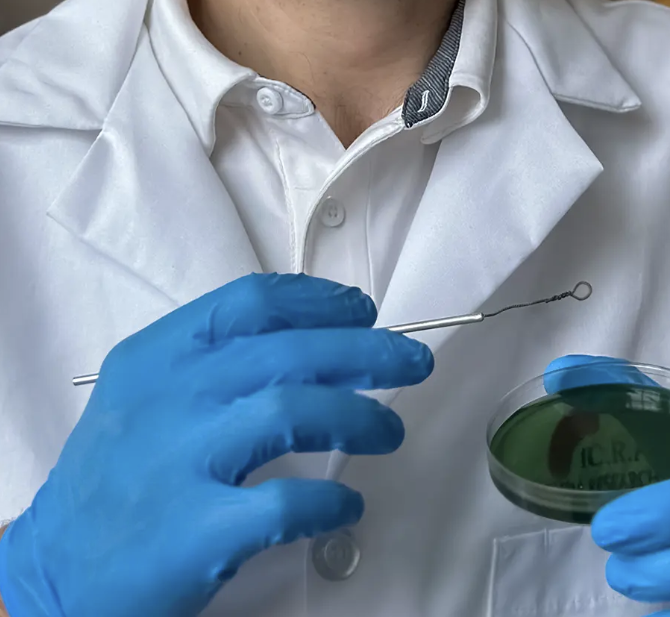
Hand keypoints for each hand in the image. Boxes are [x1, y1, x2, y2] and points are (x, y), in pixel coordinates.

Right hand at [0, 273, 432, 616]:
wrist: (53, 575)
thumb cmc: (117, 475)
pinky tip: (347, 505)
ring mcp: (179, 462)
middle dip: (367, 352)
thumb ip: (216, 359)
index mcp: (158, 355)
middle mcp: (169, 397)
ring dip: (359, 417)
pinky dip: (329, 503)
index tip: (364, 310)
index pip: (252, 301)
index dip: (320, 300)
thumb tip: (322, 335)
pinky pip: (285, 504)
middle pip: (290, 352)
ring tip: (390, 430)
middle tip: (411, 364)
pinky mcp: (194, 532)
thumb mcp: (146, 393)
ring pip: (295, 411)